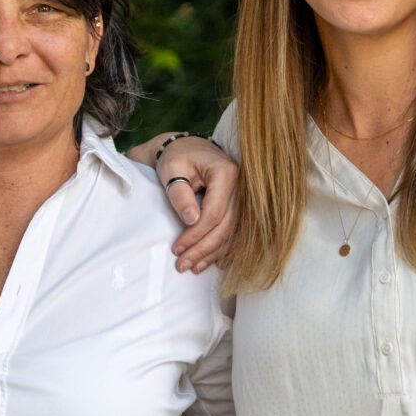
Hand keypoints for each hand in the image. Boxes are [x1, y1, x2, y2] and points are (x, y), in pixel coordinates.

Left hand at [153, 134, 236, 273]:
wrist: (188, 148)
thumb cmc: (177, 157)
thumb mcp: (171, 169)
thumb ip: (180, 194)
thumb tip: (191, 220)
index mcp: (226, 172)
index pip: (215, 212)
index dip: (196, 234)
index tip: (177, 249)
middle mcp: (241, 186)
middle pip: (226, 226)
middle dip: (204, 249)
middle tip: (183, 265)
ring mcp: (244, 197)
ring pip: (233, 232)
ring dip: (214, 253)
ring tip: (193, 267)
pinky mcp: (241, 206)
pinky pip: (236, 232)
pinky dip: (225, 249)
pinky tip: (216, 263)